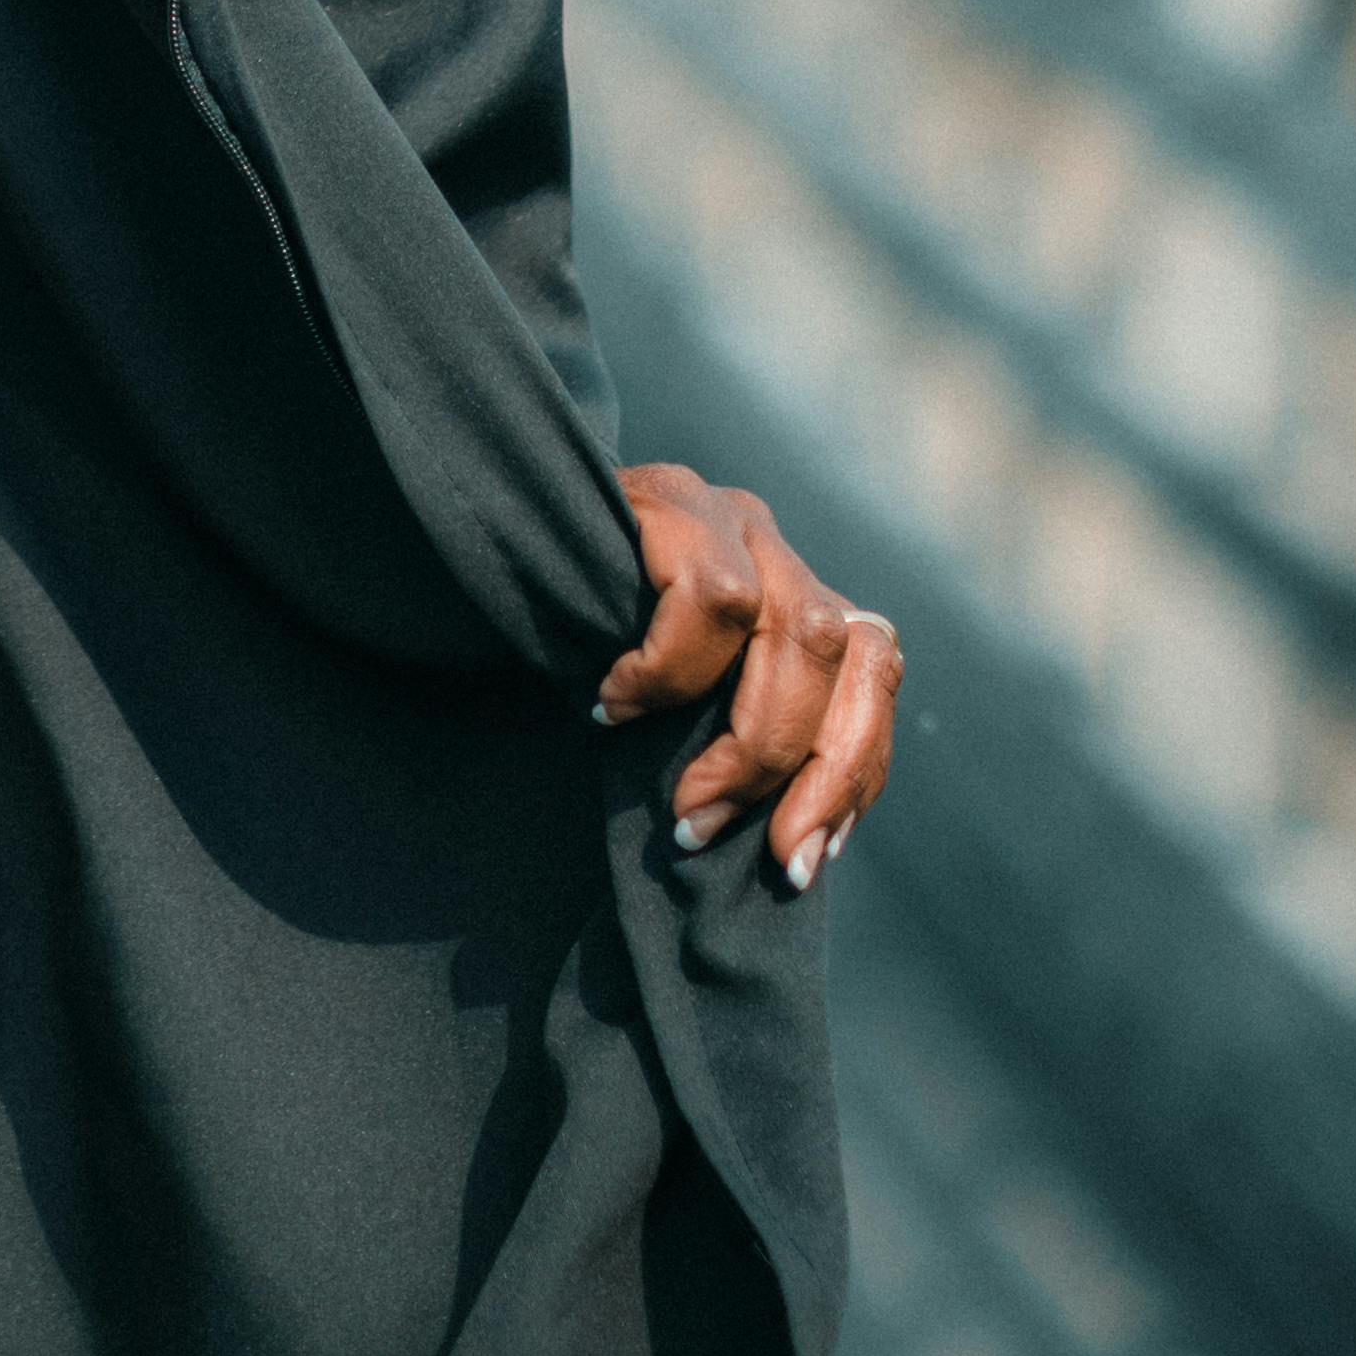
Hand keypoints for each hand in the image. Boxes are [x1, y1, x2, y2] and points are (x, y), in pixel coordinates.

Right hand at [597, 466, 898, 893]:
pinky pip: (712, 598)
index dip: (855, 770)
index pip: (874, 669)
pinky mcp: (672, 498)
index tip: (802, 857)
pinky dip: (671, 674)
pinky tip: (612, 710)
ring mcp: (728, 513)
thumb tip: (805, 845)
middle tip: (732, 840)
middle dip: (808, 770)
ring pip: (801, 630)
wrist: (481, 528)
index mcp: (792, 590)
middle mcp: (773, 546)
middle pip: (849, 652)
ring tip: (683, 807)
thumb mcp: (680, 697)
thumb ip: (737, 729)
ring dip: (750, 744)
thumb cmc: (575, 638)